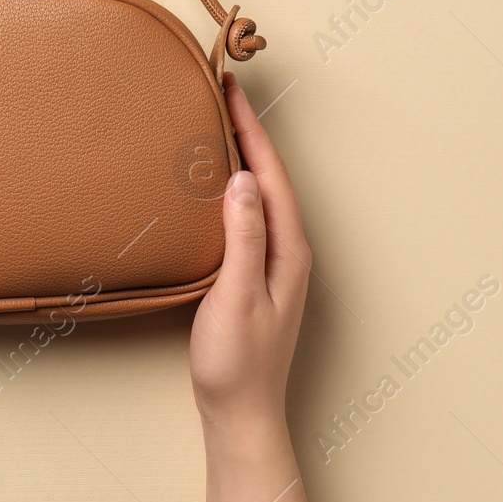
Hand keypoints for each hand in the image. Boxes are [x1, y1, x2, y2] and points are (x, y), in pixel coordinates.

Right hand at [189, 72, 312, 501]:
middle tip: (222, 90)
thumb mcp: (236, 297)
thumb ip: (243, 238)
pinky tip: (213, 182)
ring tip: (216, 121)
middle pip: (268, 175)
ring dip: (240, 154)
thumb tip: (241, 179)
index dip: (251, 128)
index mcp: (289, 249)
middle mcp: (288, 249)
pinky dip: (232, 186)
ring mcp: (274, 262)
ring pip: (258, 192)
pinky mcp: (257, 273)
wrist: (241, 413)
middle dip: (247, 130)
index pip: (269, 173)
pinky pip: (248, 213)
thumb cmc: (237, 363)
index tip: (232, 88)